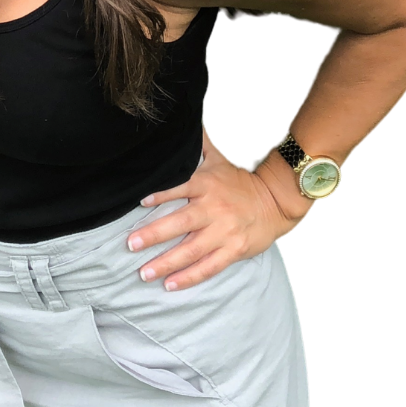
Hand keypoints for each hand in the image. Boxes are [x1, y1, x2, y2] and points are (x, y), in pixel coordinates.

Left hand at [127, 130, 313, 291]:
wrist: (275, 201)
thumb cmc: (238, 182)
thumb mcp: (217, 160)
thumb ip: (198, 144)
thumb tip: (181, 121)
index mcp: (207, 185)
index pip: (180, 188)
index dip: (161, 194)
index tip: (139, 202)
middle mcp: (213, 209)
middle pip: (181, 223)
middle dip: (154, 234)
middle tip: (130, 244)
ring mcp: (224, 232)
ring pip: (192, 250)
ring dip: (166, 263)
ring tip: (144, 273)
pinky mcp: (233, 250)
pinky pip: (209, 266)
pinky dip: (189, 277)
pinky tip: (170, 285)